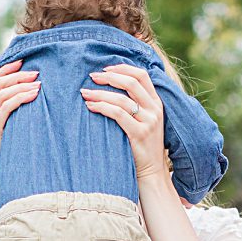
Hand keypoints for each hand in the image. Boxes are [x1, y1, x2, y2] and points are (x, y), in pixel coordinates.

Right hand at [0, 60, 40, 167]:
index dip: (7, 68)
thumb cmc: (21, 154)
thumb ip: (25, 113)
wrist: (9, 179)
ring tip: (39, 84)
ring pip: (2, 94)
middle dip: (18, 74)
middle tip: (37, 73)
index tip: (24, 60)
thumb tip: (43, 94)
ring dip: (22, 85)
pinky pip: (6, 108)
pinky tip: (35, 95)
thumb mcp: (22, 129)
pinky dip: (21, 97)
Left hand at [81, 65, 170, 184]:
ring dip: (100, 94)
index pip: (141, 75)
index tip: (105, 69)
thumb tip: (111, 87)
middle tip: (91, 77)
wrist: (152, 172)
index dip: (122, 68)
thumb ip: (136, 105)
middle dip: (109, 77)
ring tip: (85, 93)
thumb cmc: (142, 145)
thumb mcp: (146, 121)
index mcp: (156, 102)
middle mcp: (155, 109)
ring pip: (121, 99)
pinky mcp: (139, 133)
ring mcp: (149, 121)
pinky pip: (118, 114)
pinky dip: (102, 107)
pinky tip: (91, 107)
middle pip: (131, 83)